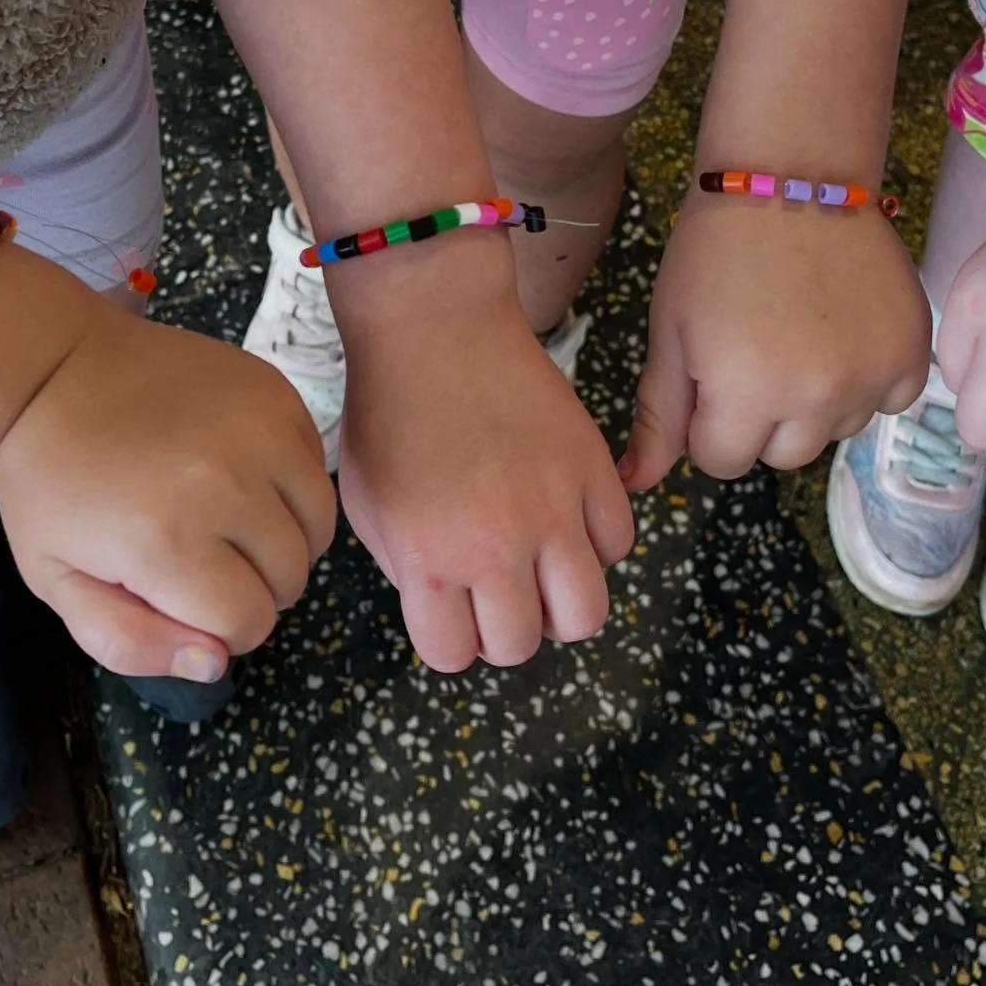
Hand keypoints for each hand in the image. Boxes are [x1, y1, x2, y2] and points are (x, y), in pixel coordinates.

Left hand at [0, 306, 336, 679]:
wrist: (53, 370)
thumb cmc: (51, 486)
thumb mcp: (58, 582)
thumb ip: (130, 642)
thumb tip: (216, 660)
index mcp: (166, 542)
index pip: (249, 623)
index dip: (220, 625)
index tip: (188, 597)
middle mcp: (226, 484)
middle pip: (290, 578)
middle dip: (254, 584)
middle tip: (206, 556)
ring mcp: (259, 431)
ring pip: (318, 526)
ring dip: (285, 539)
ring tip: (234, 521)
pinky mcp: (276, 393)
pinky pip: (316, 467)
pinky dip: (291, 485)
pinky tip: (244, 473)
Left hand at [336, 266, 633, 671]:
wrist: (434, 329)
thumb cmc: (388, 412)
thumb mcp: (367, 504)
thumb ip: (407, 569)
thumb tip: (450, 608)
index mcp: (428, 559)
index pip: (453, 656)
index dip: (450, 638)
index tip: (450, 607)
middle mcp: (494, 545)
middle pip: (521, 646)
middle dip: (505, 626)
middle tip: (495, 587)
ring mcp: (552, 507)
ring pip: (586, 613)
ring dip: (560, 604)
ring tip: (540, 568)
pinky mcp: (591, 468)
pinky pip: (617, 543)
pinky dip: (596, 542)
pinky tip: (568, 517)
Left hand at [622, 194, 928, 485]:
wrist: (792, 178)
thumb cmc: (715, 251)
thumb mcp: (670, 331)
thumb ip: (659, 416)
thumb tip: (633, 483)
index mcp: (745, 393)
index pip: (721, 463)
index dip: (708, 421)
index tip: (712, 372)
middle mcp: (815, 397)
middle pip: (781, 456)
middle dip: (761, 418)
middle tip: (756, 349)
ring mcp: (869, 377)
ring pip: (834, 432)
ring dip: (815, 401)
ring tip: (799, 332)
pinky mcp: (911, 354)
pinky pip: (887, 401)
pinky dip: (867, 379)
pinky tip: (842, 331)